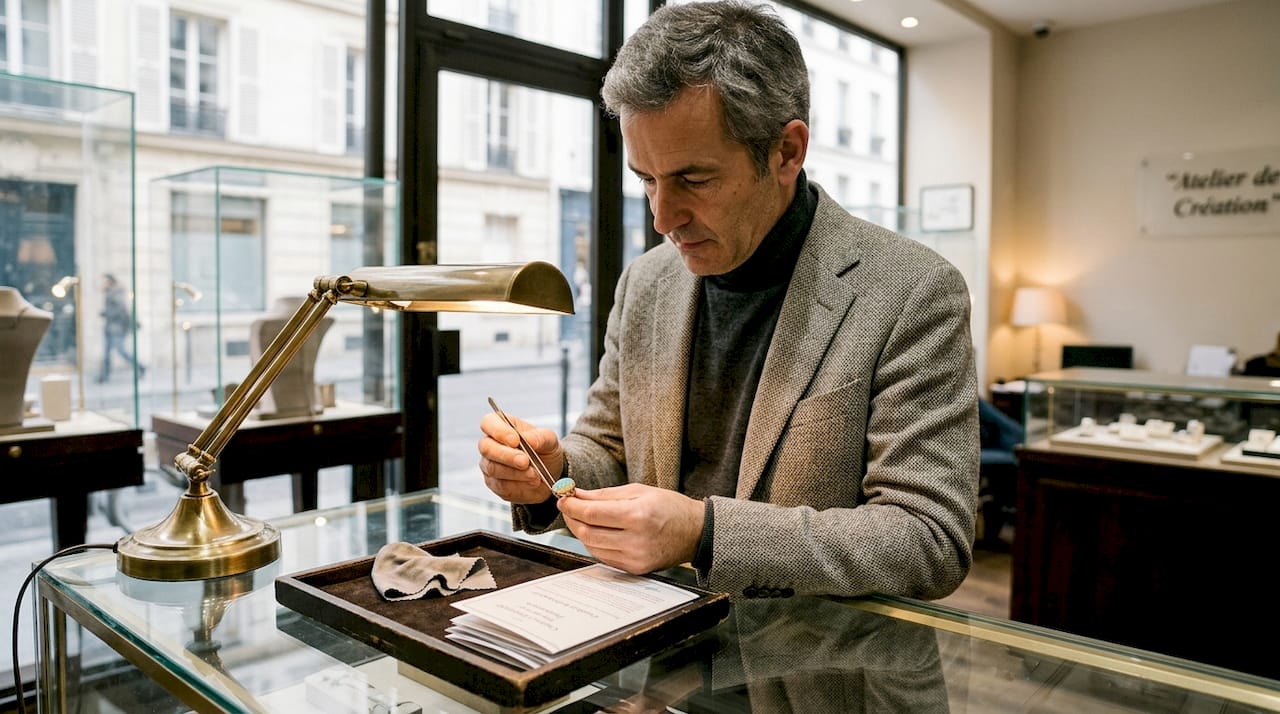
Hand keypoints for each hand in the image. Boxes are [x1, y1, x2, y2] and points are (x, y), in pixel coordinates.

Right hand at [477, 412, 564, 503]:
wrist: (550, 474)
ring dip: (516, 473)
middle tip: (525, 461)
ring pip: (493, 468)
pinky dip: (518, 484)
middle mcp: (491, 444)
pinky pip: (500, 485)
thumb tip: (529, 439)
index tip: (516, 440)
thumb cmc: (544, 451)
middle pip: (486, 448)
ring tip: (534, 474)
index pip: (488, 422)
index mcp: (502, 426)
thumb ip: (540, 437)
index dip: (499, 431)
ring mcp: (489, 465)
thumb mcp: (549, 440)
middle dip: (507, 455)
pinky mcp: (494, 484)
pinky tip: (530, 482)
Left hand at [557, 484, 703, 573]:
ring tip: (582, 518)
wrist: (695, 532)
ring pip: (592, 547)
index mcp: (638, 515)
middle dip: (572, 519)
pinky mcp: (635, 569)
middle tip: (568, 507)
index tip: (563, 498)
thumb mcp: (639, 491)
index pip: (591, 513)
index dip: (571, 506)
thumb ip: (605, 495)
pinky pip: (604, 557)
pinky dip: (595, 544)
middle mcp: (636, 540)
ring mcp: (635, 558)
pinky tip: (597, 532)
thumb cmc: (670, 507)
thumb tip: (577, 495)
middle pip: (587, 533)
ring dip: (581, 532)